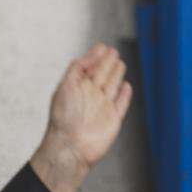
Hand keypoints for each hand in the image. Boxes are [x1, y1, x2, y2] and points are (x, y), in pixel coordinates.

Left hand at [29, 43, 132, 191]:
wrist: (71, 145)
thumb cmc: (64, 116)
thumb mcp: (67, 85)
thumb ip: (78, 68)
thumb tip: (90, 55)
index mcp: (77, 88)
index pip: (87, 68)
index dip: (95, 56)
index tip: (102, 46)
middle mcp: (90, 96)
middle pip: (101, 75)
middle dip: (107, 62)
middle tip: (113, 51)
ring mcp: (102, 108)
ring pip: (111, 87)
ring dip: (116, 74)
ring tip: (120, 62)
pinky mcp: (114, 120)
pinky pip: (121, 104)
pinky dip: (124, 94)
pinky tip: (126, 86)